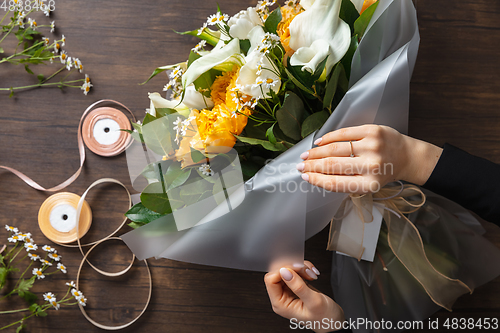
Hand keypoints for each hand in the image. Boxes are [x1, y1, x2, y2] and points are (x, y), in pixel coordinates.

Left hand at [264, 261, 343, 332]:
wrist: (334, 321)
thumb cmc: (325, 318)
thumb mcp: (314, 302)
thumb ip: (298, 286)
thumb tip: (284, 272)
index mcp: (280, 304)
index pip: (271, 280)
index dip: (283, 271)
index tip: (297, 269)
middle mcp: (282, 297)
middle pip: (278, 272)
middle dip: (294, 268)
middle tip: (307, 271)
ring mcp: (289, 291)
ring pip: (288, 269)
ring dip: (300, 268)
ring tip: (311, 274)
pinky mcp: (296, 286)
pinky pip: (295, 271)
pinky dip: (304, 269)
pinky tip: (312, 274)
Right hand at [296, 125, 442, 192]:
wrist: (407, 156)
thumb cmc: (385, 172)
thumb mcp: (368, 184)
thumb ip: (346, 181)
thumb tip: (317, 175)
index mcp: (370, 184)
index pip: (335, 183)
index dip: (316, 180)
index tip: (305, 177)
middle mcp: (371, 166)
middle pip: (332, 165)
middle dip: (312, 165)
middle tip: (300, 166)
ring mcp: (372, 146)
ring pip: (335, 148)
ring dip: (316, 152)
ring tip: (306, 155)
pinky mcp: (372, 131)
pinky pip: (344, 133)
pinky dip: (328, 138)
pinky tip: (319, 142)